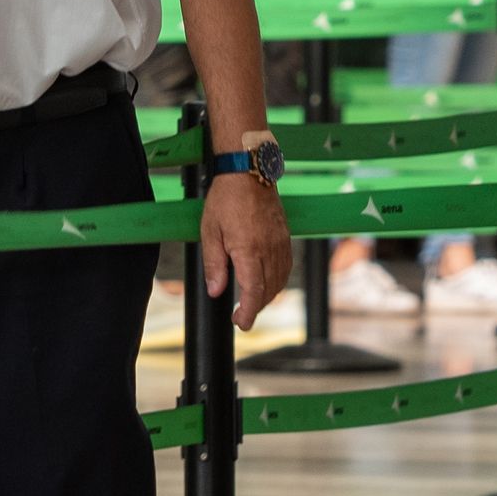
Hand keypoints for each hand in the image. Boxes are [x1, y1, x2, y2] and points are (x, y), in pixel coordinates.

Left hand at [199, 172, 289, 332]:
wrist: (249, 172)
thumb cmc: (226, 199)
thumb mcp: (211, 231)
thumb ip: (214, 264)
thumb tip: (216, 291)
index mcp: (249, 249)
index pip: (254, 291)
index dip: (249, 312)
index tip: (242, 323)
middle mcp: (269, 249)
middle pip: (269, 290)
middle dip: (256, 307)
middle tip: (241, 315)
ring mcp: (280, 243)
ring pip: (280, 280)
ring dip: (268, 296)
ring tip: (252, 300)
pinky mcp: (285, 237)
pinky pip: (286, 266)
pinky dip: (278, 280)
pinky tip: (267, 282)